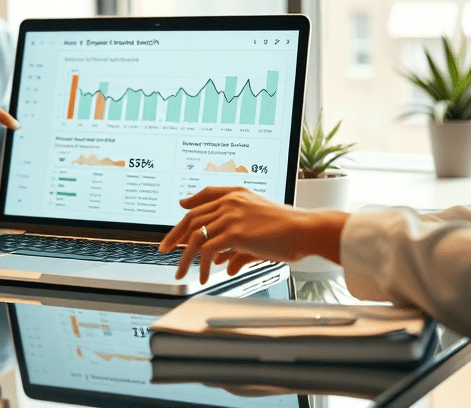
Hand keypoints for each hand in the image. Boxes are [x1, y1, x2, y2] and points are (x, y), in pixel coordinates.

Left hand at [158, 186, 346, 282]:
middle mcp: (230, 201)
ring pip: (196, 235)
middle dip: (175, 236)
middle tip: (164, 249)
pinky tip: (203, 276)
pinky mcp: (234, 231)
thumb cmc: (289, 230)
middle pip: (192, 217)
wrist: (306, 230)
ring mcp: (231, 215)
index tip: (177, 219)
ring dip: (185, 257)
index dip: (186, 211)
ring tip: (181, 272)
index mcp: (236, 194)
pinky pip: (207, 249)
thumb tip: (221, 263)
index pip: (203, 199)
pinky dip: (201, 266)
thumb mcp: (259, 230)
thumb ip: (236, 242)